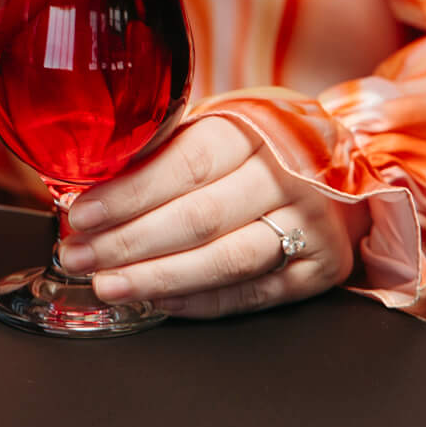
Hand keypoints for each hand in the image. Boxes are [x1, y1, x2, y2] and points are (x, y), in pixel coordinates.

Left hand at [55, 116, 369, 317]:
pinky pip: (253, 294)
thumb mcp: (219, 124)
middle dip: (128, 243)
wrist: (347, 162)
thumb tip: (89, 184)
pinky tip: (159, 301)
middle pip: (198, 218)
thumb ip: (165, 151)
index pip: (184, 166)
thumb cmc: (263, 143)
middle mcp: (288, 176)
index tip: (81, 216)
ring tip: (109, 286)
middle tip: (78, 257)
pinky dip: (201, 302)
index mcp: (254, 130)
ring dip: (158, 278)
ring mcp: (309, 225)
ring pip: (226, 261)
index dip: (128, 195)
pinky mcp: (321, 268)